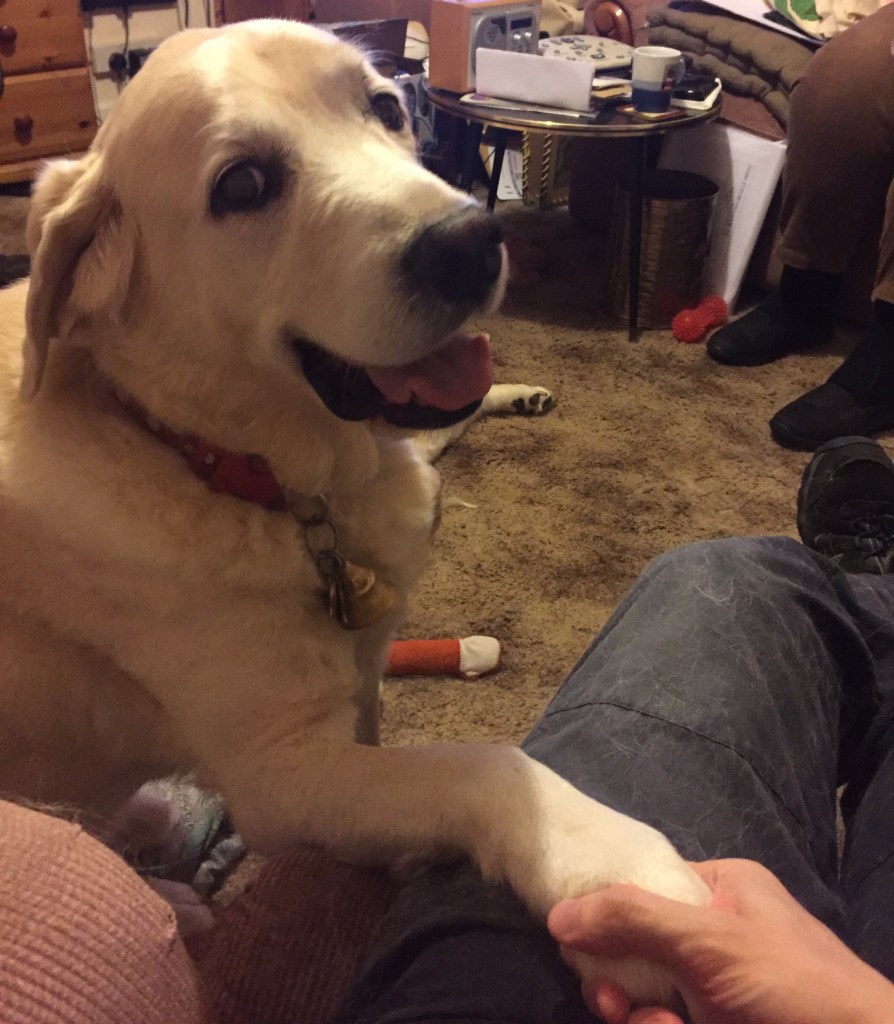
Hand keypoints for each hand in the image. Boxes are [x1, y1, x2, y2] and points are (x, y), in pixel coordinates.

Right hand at [547, 858, 893, 1023]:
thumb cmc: (792, 985)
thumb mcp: (709, 940)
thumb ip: (632, 919)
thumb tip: (555, 914)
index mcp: (719, 887)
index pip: (640, 885)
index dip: (604, 913)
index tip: (578, 943)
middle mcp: (713, 931)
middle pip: (633, 943)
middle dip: (616, 976)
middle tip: (612, 1002)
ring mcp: (715, 984)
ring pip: (643, 991)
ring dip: (638, 1013)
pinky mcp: (714, 1022)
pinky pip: (662, 1020)